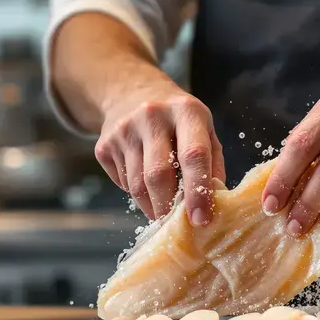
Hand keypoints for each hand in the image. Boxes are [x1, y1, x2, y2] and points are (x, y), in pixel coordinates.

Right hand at [95, 81, 225, 223]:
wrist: (131, 93)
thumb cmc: (178, 120)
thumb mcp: (204, 129)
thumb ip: (212, 164)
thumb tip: (215, 204)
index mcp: (186, 110)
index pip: (193, 155)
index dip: (197, 191)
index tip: (200, 220)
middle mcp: (152, 115)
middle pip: (158, 175)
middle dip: (169, 207)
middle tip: (178, 225)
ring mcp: (123, 129)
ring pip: (136, 185)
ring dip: (152, 206)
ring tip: (162, 209)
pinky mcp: (104, 143)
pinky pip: (121, 182)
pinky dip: (135, 193)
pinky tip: (143, 183)